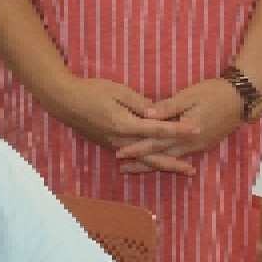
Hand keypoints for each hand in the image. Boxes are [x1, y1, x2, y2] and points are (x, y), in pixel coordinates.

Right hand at [40, 73, 187, 171]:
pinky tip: (156, 163)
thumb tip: (157, 113)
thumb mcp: (118, 91)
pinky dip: (147, 162)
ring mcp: (115, 145)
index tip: (196, 130)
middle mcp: (121, 141)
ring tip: (179, 169)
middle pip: (152, 155)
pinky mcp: (110, 144)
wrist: (65, 102)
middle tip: (192, 171)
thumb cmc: (91, 91)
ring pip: (143, 160)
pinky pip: (133, 157)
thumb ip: (139, 103)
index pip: (158, 129)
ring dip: (162, 165)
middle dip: (173, 163)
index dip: (178, 129)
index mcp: (125, 125)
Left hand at [115, 78, 246, 172]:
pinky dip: (168, 159)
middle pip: (161, 156)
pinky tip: (160, 160)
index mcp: (184, 132)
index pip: (155, 142)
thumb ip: (167, 107)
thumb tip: (145, 115)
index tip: (119, 153)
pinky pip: (181, 155)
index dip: (136, 148)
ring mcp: (198, 146)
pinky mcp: (203, 144)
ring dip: (153, 163)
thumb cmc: (213, 93)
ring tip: (136, 168)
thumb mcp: (189, 96)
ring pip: (171, 158)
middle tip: (122, 168)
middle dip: (141, 163)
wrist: (241, 99)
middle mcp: (190, 144)